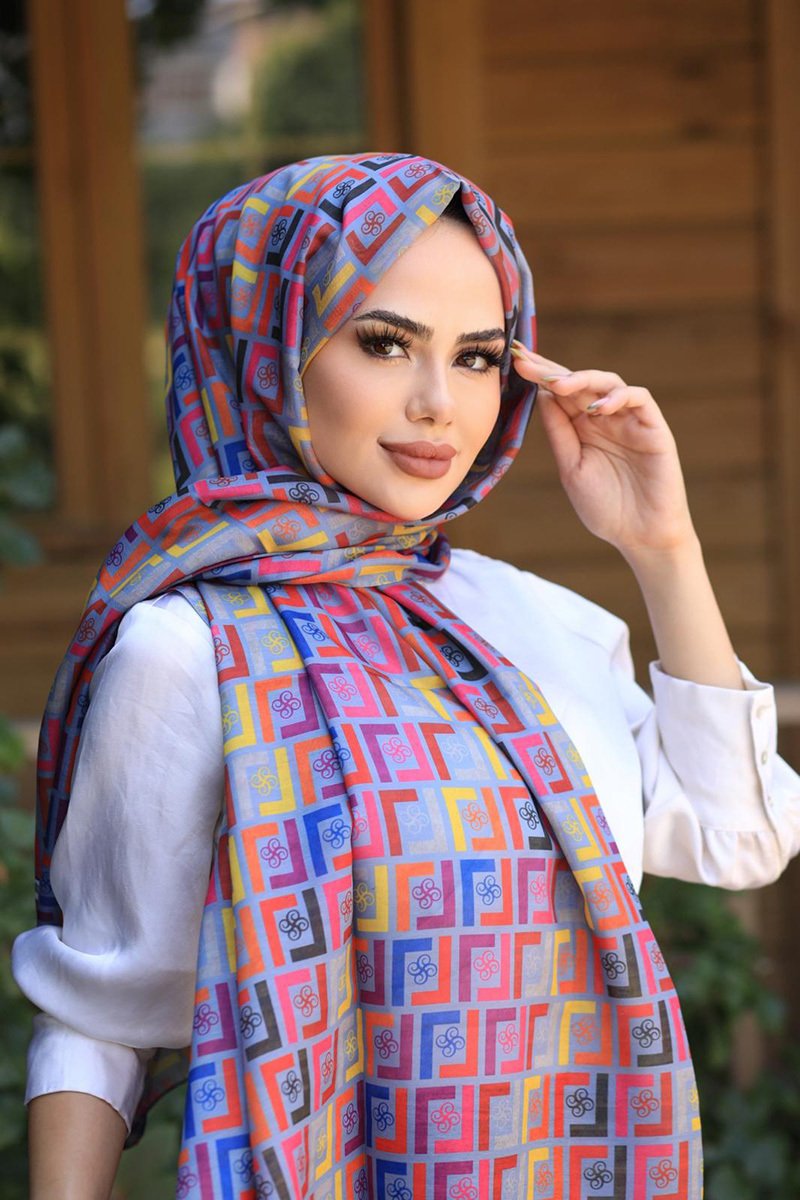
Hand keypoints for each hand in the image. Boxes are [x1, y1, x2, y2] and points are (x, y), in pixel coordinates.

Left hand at [511, 340, 695, 561]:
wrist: (642, 537)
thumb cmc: (607, 507)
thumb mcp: (571, 468)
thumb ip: (559, 432)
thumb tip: (542, 395)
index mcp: (583, 428)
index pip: (560, 394)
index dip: (539, 377)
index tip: (514, 363)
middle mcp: (606, 418)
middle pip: (579, 382)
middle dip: (551, 370)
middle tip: (525, 361)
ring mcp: (631, 421)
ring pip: (609, 382)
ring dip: (583, 380)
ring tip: (559, 385)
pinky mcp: (654, 428)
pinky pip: (639, 399)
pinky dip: (618, 397)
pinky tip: (597, 407)